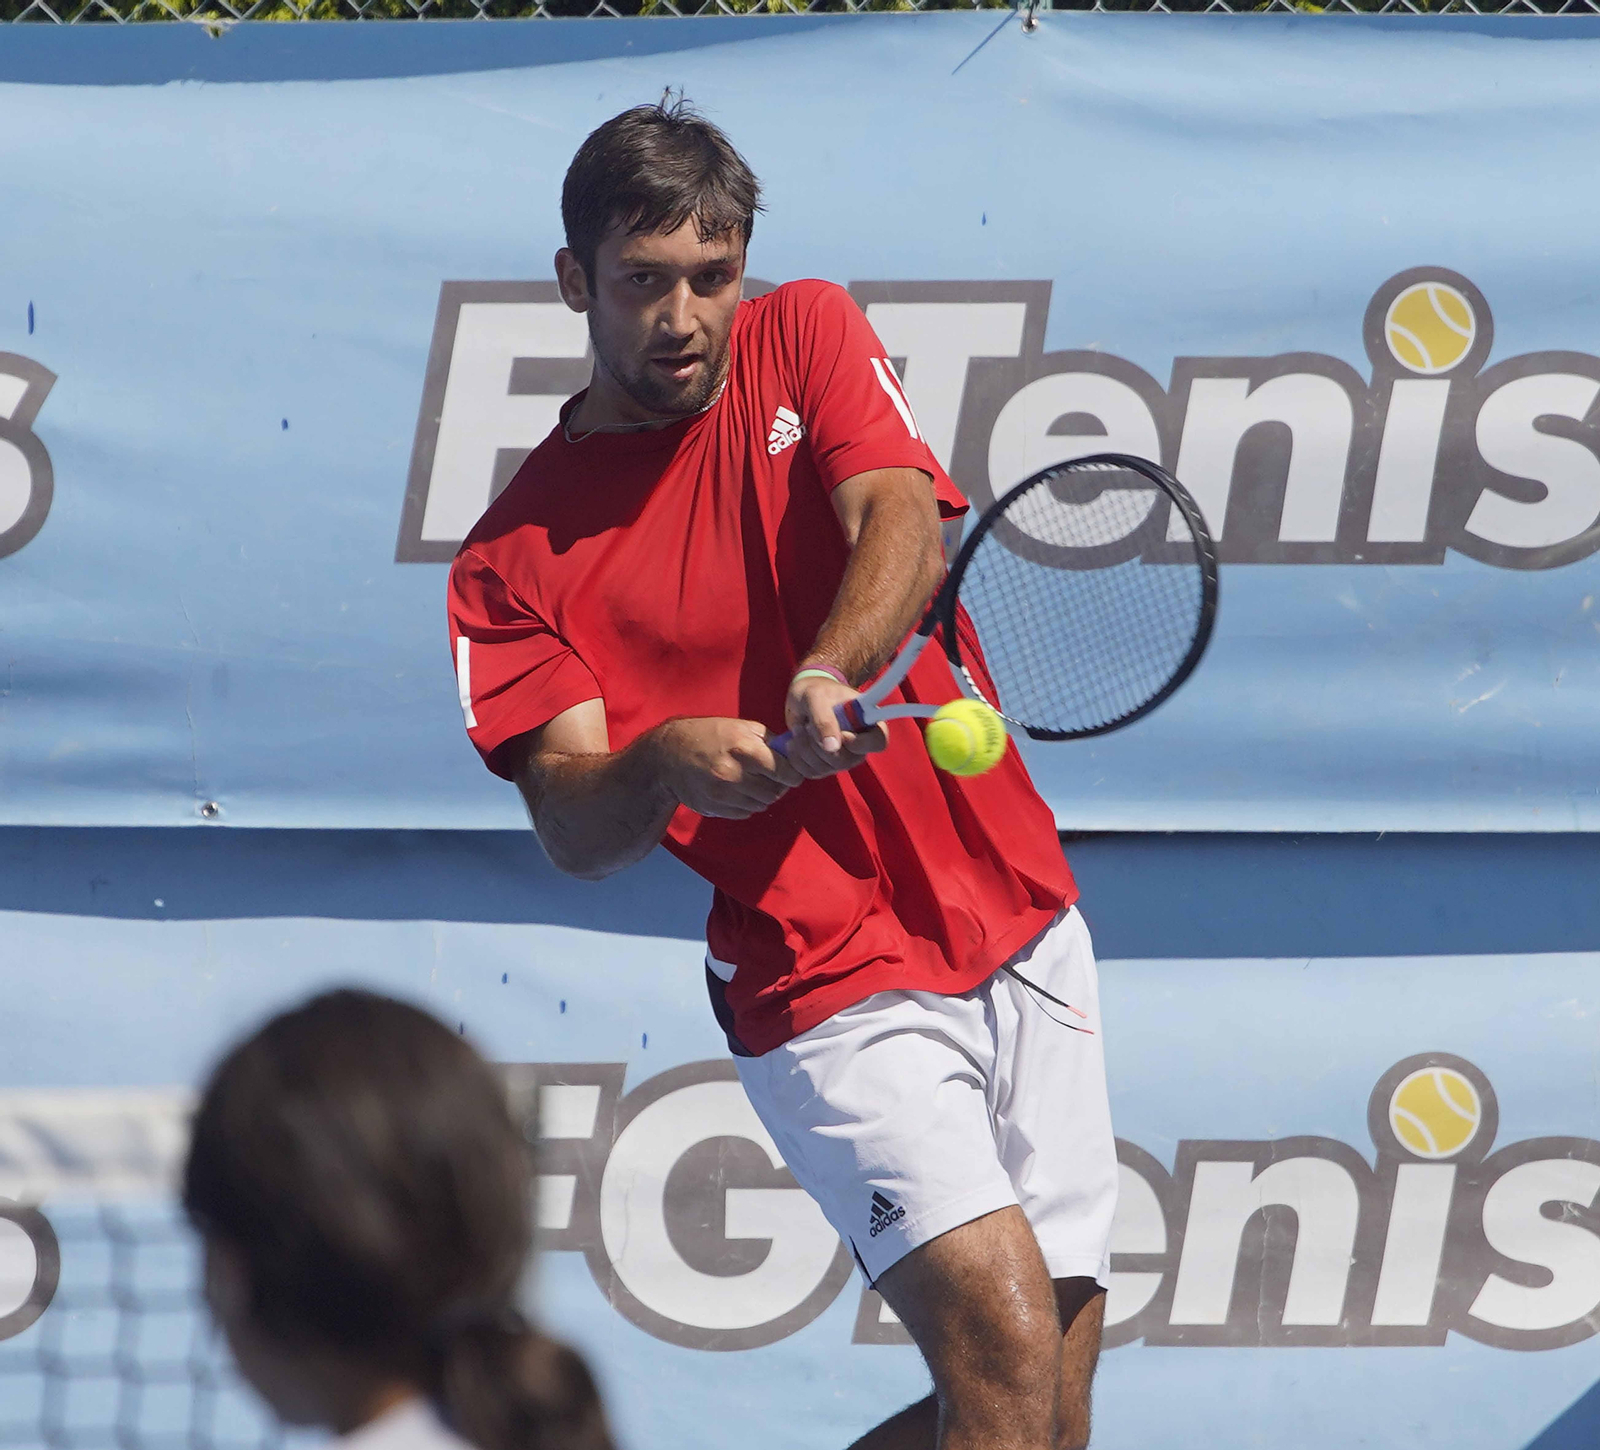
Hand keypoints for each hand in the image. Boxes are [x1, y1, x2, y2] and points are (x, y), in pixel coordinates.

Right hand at [652, 717, 803, 819]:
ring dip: (763, 797)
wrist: (668, 755)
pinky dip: (748, 804)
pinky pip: (745, 813)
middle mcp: (733, 773)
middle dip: (778, 786)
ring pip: (761, 805)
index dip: (793, 774)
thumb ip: (767, 739)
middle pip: (774, 792)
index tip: (793, 773)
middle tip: (773, 779)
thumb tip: (792, 753)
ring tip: (754, 783)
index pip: (783, 771)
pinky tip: (739, 791)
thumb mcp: (738, 726)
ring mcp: (722, 794)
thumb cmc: (708, 735)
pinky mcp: (714, 808)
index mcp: (743, 748)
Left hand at [783, 671, 887, 780]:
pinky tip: (794, 742)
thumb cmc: (816, 691)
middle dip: (820, 745)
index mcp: (868, 722)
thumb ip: (825, 720)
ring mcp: (843, 758)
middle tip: (806, 725)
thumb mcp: (817, 698)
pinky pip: (812, 773)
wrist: (801, 699)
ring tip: (798, 729)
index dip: (861, 744)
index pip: (878, 742)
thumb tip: (832, 747)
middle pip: (846, 761)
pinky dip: (797, 759)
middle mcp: (859, 744)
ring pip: (826, 769)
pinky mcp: (825, 766)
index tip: (842, 734)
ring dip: (805, 750)